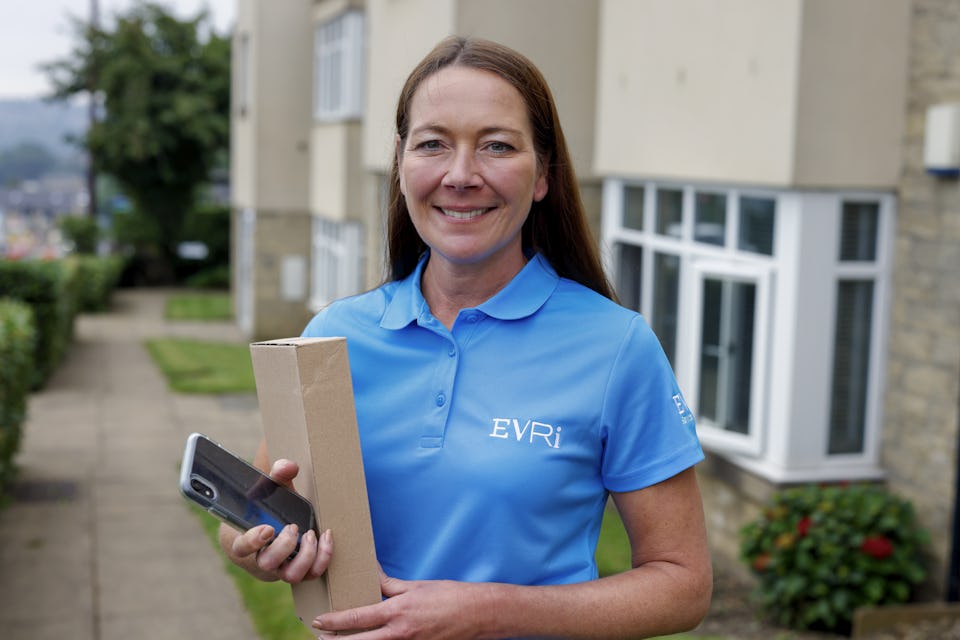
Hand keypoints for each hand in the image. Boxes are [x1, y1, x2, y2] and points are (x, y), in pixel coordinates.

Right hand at [226, 459, 332, 582]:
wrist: (276, 532)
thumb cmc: (269, 510)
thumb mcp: (271, 491)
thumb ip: (277, 476)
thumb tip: (287, 466)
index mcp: (248, 541)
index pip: (242, 548)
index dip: (252, 541)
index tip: (267, 528)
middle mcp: (264, 559)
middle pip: (267, 563)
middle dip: (284, 546)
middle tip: (293, 527)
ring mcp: (282, 568)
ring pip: (291, 575)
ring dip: (305, 555)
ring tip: (310, 534)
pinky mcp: (301, 570)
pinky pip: (313, 573)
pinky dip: (323, 556)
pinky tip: (326, 536)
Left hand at [311, 570, 489, 639]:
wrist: (478, 615)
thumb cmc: (449, 596)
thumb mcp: (417, 586)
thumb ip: (390, 585)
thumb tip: (371, 575)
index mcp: (397, 612)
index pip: (357, 618)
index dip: (334, 621)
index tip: (318, 620)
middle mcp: (399, 633)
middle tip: (319, 637)